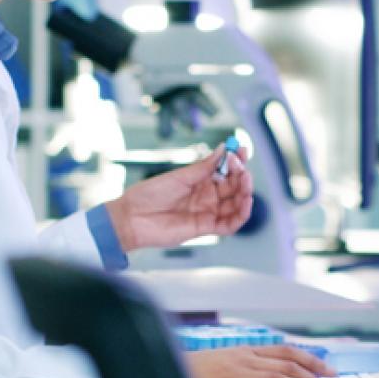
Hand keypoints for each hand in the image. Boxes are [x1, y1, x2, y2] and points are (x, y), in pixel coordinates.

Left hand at [105, 145, 254, 252]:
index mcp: (200, 180)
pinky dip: (241, 214)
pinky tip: (246, 202)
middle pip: (234, 187)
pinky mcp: (206, 228)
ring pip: (235, 204)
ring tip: (245, 181)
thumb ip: (204, 166)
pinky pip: (230, 224)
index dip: (236, 161)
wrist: (132, 217)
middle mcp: (207, 196)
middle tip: (242, 167)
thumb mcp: (180, 176)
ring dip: (245, 193)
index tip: (242, 150)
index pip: (226, 171)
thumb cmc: (149, 195)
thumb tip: (223, 149)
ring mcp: (207, 212)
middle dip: (242, 176)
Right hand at [185, 345, 337, 377]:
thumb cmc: (195, 371)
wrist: (161, 368)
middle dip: (314, 377)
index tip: (329, 371)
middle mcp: (242, 359)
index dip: (311, 360)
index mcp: (246, 351)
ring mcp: (231, 373)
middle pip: (286, 365)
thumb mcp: (228, 365)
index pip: (286, 352)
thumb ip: (252, 374)